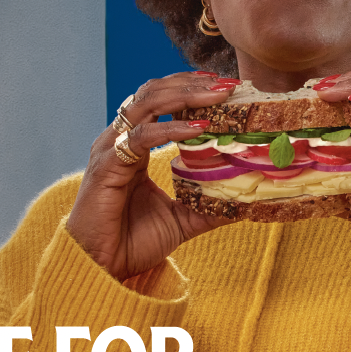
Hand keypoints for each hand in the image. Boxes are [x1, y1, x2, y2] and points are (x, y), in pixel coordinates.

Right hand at [67, 71, 239, 281]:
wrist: (103, 268)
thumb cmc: (133, 242)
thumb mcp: (183, 219)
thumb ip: (210, 206)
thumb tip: (247, 200)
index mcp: (134, 145)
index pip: (161, 101)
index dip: (192, 89)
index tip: (226, 88)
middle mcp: (121, 140)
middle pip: (154, 91)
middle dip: (192, 83)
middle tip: (228, 84)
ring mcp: (111, 149)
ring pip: (146, 102)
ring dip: (185, 95)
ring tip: (218, 96)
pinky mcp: (107, 165)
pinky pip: (141, 136)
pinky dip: (170, 128)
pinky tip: (197, 128)